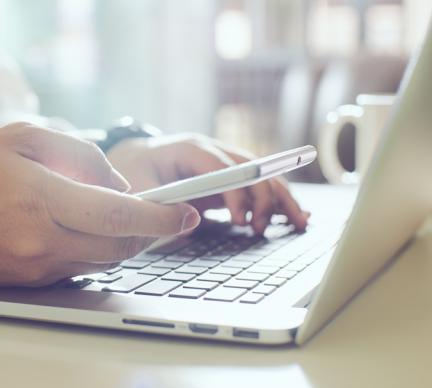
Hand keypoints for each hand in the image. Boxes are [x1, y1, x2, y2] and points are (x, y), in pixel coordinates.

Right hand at [0, 123, 199, 286]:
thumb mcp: (19, 137)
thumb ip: (78, 153)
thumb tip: (117, 183)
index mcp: (40, 198)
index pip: (120, 216)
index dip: (162, 216)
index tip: (188, 212)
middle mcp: (41, 241)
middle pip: (121, 247)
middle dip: (151, 232)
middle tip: (164, 213)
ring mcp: (36, 268)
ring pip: (103, 261)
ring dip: (124, 241)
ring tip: (120, 215)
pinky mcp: (30, 282)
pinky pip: (79, 268)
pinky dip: (94, 249)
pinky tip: (83, 228)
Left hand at [106, 133, 309, 234]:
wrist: (133, 160)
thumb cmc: (133, 172)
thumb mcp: (137, 188)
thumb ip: (157, 205)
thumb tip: (187, 224)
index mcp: (189, 148)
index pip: (221, 166)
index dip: (235, 191)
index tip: (240, 218)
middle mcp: (212, 151)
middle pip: (250, 167)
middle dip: (262, 196)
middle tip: (260, 228)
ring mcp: (222, 163)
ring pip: (261, 176)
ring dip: (279, 198)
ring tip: (298, 222)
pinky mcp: (226, 179)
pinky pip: (256, 188)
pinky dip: (275, 201)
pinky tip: (294, 215)